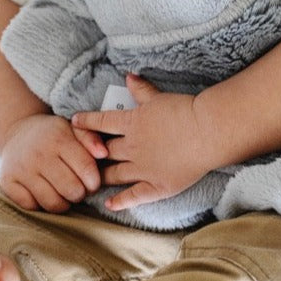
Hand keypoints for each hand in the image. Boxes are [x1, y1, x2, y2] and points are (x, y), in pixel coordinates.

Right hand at [0, 114, 107, 212]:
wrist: (18, 132)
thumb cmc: (54, 135)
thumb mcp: (74, 129)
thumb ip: (92, 139)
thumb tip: (103, 153)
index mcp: (59, 138)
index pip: (87, 170)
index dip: (94, 182)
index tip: (92, 183)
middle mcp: (38, 154)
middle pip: (72, 190)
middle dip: (80, 194)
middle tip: (78, 189)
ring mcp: (21, 169)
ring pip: (52, 203)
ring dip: (63, 203)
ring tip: (64, 194)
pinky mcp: (8, 182)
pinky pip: (32, 207)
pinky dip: (41, 205)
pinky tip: (45, 193)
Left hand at [72, 75, 216, 210]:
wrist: (206, 132)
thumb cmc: (185, 111)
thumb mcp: (159, 96)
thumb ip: (141, 89)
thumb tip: (128, 76)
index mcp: (132, 123)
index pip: (101, 122)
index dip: (86, 122)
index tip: (73, 122)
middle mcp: (132, 147)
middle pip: (104, 151)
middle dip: (91, 154)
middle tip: (80, 158)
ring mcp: (142, 168)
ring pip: (115, 174)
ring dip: (102, 176)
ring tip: (90, 181)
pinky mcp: (156, 185)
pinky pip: (133, 195)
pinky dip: (120, 200)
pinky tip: (109, 204)